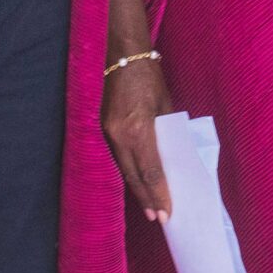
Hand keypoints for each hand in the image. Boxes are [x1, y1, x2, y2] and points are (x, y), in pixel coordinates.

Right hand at [100, 54, 175, 221]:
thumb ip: (167, 131)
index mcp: (139, 129)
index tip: (167, 212)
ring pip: (123, 168)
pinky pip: (115, 156)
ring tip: (149, 207)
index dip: (159, 194)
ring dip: (136, 188)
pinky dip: (127, 171)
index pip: (151, 171)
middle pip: (134, 176)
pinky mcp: (100, 128)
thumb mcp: (165, 104)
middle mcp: (119, 134)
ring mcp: (106, 132)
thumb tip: (172, 153)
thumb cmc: (148, 76)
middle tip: (158, 218)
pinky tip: (136, 182)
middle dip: (147, 199)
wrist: (120, 55)